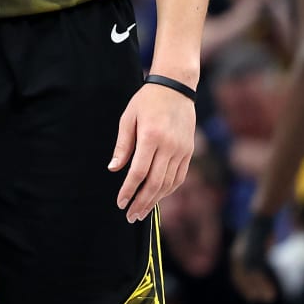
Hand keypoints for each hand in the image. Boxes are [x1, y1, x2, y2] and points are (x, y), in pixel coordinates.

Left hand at [110, 82, 194, 222]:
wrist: (175, 87)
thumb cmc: (147, 101)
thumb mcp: (128, 118)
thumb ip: (122, 145)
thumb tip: (114, 169)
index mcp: (151, 136)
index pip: (139, 172)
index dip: (129, 190)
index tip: (120, 203)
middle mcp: (169, 146)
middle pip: (155, 183)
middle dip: (141, 202)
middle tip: (130, 216)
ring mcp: (182, 150)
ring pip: (169, 183)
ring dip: (155, 201)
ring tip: (142, 212)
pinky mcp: (189, 151)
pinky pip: (179, 177)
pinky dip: (168, 190)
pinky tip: (157, 197)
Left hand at [230, 215, 277, 303]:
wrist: (263, 218)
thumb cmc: (261, 232)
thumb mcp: (256, 247)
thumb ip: (255, 258)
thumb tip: (258, 267)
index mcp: (236, 254)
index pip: (236, 275)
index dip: (243, 287)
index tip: (250, 297)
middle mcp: (238, 256)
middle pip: (242, 279)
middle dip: (251, 290)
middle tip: (260, 300)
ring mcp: (246, 255)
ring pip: (251, 279)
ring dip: (260, 289)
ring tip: (269, 298)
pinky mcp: (255, 253)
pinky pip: (259, 274)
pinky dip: (265, 284)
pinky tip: (271, 290)